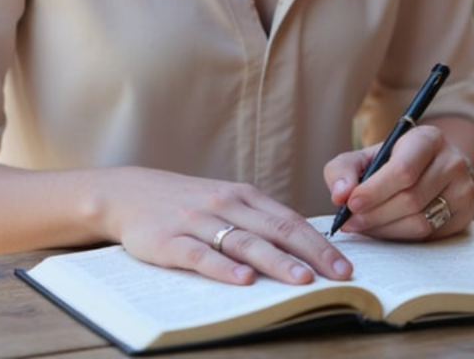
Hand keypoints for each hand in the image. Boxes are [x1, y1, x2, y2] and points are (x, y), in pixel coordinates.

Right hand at [100, 168, 354, 286]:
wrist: (129, 193)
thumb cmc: (184, 202)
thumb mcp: (223, 201)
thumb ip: (256, 219)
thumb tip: (302, 245)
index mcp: (242, 195)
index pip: (289, 220)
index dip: (319, 243)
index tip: (345, 266)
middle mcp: (224, 205)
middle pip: (275, 230)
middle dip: (311, 254)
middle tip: (339, 276)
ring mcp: (197, 221)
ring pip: (243, 242)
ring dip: (275, 261)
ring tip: (301, 279)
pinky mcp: (169, 241)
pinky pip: (200, 255)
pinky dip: (223, 267)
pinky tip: (242, 279)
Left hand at [323, 125, 473, 240]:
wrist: (427, 169)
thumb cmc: (389, 162)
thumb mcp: (364, 157)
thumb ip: (342, 170)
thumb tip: (340, 194)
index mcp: (427, 138)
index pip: (403, 170)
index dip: (375, 190)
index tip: (351, 204)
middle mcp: (452, 161)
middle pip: (411, 199)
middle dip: (375, 214)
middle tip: (351, 222)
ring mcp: (464, 190)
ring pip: (421, 221)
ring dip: (386, 229)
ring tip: (363, 227)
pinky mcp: (466, 216)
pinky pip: (431, 236)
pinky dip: (402, 238)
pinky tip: (385, 231)